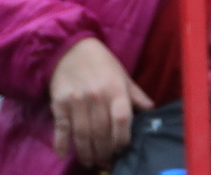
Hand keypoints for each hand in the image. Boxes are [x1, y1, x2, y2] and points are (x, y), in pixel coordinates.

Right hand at [48, 36, 149, 167]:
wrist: (70, 49)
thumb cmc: (101, 63)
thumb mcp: (122, 74)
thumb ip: (135, 94)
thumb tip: (151, 109)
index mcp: (115, 89)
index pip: (122, 118)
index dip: (122, 137)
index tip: (122, 149)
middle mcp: (97, 96)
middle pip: (101, 130)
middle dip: (104, 150)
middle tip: (105, 162)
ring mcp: (76, 101)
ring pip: (82, 133)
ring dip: (86, 151)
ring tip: (90, 162)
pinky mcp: (59, 103)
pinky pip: (61, 127)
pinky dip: (61, 143)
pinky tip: (63, 154)